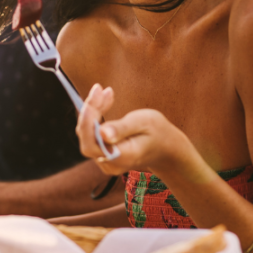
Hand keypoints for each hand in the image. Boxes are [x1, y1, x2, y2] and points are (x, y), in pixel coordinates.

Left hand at [77, 84, 195, 176]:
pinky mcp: (104, 154)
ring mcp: (106, 161)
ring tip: (106, 93)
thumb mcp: (144, 123)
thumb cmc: (157, 132)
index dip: (87, 120)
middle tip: (99, 89)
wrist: (165, 147)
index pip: (92, 144)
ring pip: (88, 135)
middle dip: (90, 111)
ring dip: (93, 111)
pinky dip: (95, 116)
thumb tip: (102, 133)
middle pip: (87, 138)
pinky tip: (105, 102)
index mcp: (122, 157)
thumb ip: (122, 128)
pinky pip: (92, 135)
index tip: (95, 94)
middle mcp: (111, 163)